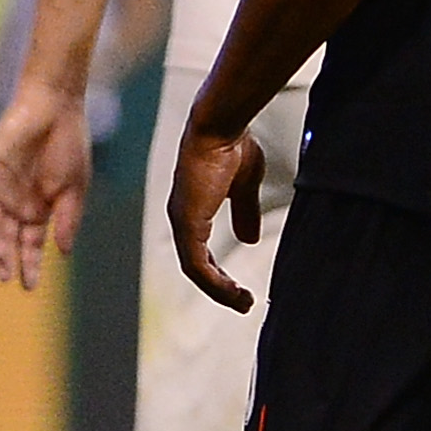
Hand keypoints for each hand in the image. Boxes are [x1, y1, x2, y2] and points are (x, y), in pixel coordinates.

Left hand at [0, 80, 91, 290]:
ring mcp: (1, 186)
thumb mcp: (74, 188)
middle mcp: (17, 201)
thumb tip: (63, 252)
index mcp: (39, 208)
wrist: (57, 108)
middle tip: (9, 279)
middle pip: (8, 237)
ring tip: (2, 260)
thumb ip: (67, 219)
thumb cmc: (69, 145)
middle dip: (8, 258)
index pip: (30, 243)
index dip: (31, 264)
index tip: (30, 287)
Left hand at [166, 119, 266, 312]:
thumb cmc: (232, 147)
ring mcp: (182, 220)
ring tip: (242, 302)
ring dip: (218, 290)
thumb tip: (248, 238)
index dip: (218, 273)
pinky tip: (233, 292)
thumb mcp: (244, 186)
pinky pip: (196, 264)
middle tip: (242, 303)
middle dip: (219, 288)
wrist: (221, 127)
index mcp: (193, 208)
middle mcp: (182, 217)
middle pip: (195, 266)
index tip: (239, 288)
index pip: (199, 251)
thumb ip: (244, 211)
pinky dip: (214, 282)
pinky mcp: (187, 222)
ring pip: (195, 270)